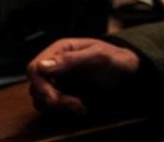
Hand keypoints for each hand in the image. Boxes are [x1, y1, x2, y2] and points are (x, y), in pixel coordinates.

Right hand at [26, 38, 140, 114]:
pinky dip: (66, 112)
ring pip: (43, 100)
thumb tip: (42, 66)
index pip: (34, 68)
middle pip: (36, 88)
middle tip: (75, 104)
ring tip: (81, 106)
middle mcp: (55, 67)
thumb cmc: (115, 59)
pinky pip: (55, 108)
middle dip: (53, 100)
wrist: (129, 73)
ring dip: (60, 108)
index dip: (39, 84)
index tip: (53, 97)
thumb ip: (69, 60)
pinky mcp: (66, 95)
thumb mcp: (96, 56)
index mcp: (59, 51)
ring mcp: (60, 82)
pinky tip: (83, 108)